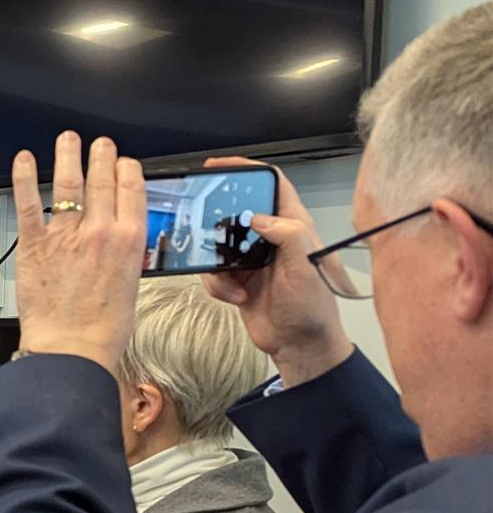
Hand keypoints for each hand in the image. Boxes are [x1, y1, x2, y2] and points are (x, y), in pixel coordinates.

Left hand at [11, 133, 148, 370]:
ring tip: (67, 139)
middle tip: (99, 144)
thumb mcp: (132, 282)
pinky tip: (24, 161)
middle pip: (102, 178)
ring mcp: (66, 235)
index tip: (122, 163)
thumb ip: (126, 252)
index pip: (132, 187)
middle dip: (101, 155)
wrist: (72, 348)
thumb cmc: (102, 327)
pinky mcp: (35, 244)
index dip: (126, 168)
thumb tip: (121, 238)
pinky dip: (25, 177)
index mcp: (130, 239)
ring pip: (68, 182)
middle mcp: (100, 231)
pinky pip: (29, 203)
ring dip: (67, 155)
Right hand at [199, 157, 353, 385]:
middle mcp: (273, 239)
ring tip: (233, 281)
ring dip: (216, 264)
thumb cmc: (312, 309)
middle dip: (218, 219)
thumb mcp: (304, 268)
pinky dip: (217, 285)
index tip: (221, 167)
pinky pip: (214, 272)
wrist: (299, 346)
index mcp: (295, 227)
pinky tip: (235, 296)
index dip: (248, 170)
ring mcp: (254, 259)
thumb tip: (259, 216)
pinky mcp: (239, 278)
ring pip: (219, 245)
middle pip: (237, 212)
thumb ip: (288, 235)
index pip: (272, 185)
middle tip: (200, 219)